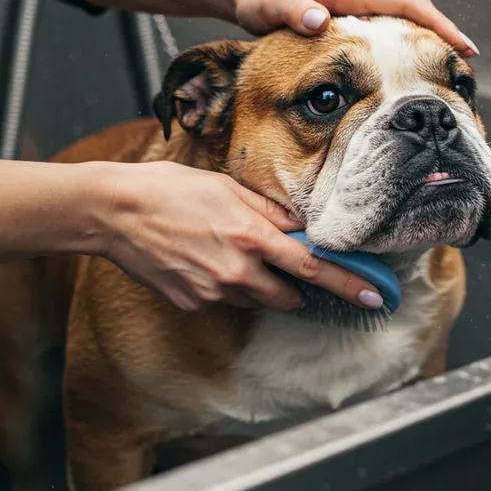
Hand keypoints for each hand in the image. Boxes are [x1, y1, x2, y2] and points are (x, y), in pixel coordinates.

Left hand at [83, 0, 475, 56]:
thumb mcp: (264, 6)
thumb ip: (288, 11)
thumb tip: (320, 22)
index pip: (405, 4)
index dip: (437, 26)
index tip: (464, 49)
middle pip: (412, 16)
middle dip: (442, 41)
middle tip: (465, 75)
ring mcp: (351, 10)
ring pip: (399, 27)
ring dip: (423, 50)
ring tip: (444, 82)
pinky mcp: (344, 23)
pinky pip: (383, 37)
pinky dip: (401, 55)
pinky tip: (405, 80)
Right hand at [93, 161, 384, 312]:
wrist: (114, 212)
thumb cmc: (169, 190)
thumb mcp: (227, 188)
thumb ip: (269, 212)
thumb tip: (301, 228)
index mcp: (252, 238)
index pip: (314, 268)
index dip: (349, 284)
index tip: (376, 296)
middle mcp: (237, 272)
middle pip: (290, 298)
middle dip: (295, 286)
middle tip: (282, 264)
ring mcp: (213, 292)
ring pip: (257, 301)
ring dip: (259, 286)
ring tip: (229, 252)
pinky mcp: (192, 303)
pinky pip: (224, 301)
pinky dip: (225, 287)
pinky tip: (203, 260)